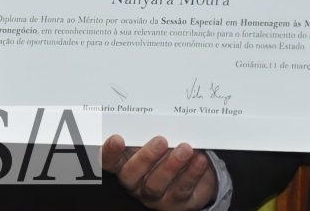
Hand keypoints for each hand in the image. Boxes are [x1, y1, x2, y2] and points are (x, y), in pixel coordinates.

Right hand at [102, 135, 217, 209]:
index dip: (109, 152)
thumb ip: (152, 130)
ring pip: (157, 185)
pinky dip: (192, 173)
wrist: (194, 176)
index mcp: (126, 165)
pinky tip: (199, 160)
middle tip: (161, 140)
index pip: (110, 162)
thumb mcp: (158, 141)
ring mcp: (156, 196)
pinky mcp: (177, 202)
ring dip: (171, 166)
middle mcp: (137, 183)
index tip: (117, 138)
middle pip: (131, 175)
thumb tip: (156, 108)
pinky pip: (182, 189)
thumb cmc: (169, 152)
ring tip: (185, 149)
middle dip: (145, 157)